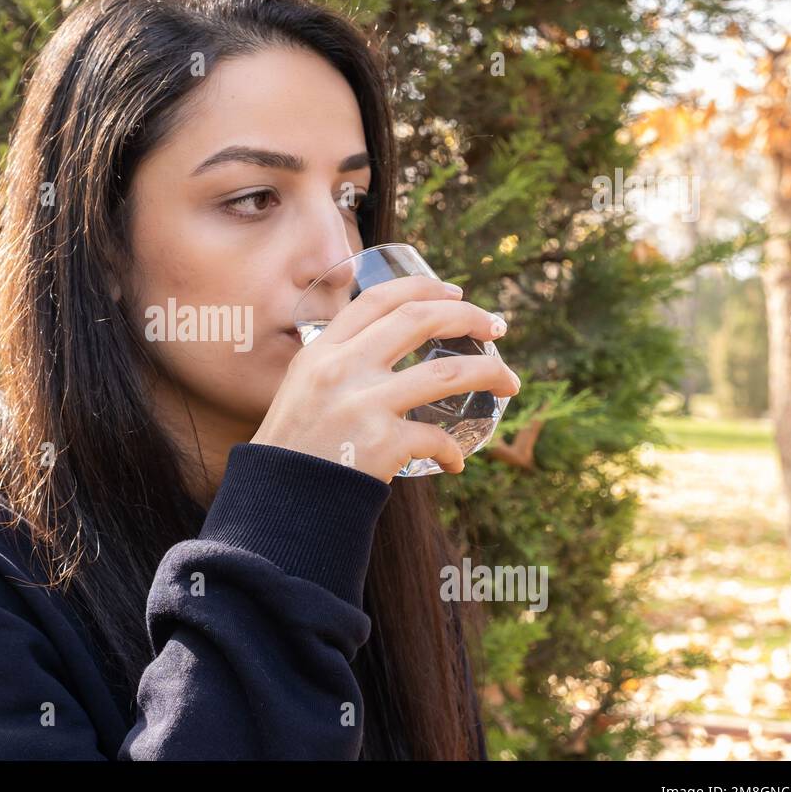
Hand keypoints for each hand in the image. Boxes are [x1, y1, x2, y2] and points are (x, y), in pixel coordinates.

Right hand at [250, 275, 519, 481]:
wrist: (279, 503)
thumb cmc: (294, 451)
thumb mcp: (302, 391)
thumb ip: (337, 367)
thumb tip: (389, 355)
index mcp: (322, 351)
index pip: (379, 299)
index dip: (424, 287)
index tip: (456, 293)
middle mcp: (342, 369)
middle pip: (420, 319)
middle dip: (469, 316)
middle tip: (497, 326)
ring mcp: (363, 404)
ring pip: (448, 371)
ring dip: (490, 373)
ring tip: (510, 382)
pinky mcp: (382, 443)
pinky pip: (437, 438)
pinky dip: (454, 451)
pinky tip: (456, 462)